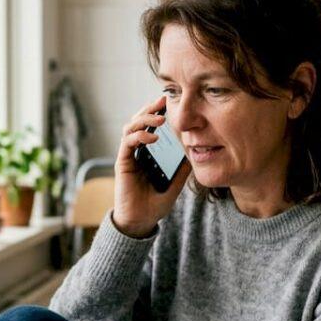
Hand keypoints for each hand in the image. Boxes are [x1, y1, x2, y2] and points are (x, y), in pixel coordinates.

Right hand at [113, 95, 190, 237]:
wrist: (141, 220)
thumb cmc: (155, 202)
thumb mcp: (176, 181)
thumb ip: (183, 166)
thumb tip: (198, 150)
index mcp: (147, 152)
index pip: (150, 125)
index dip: (158, 112)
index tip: (171, 102)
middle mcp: (136, 150)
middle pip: (138, 120)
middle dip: (150, 108)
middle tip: (164, 100)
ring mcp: (128, 155)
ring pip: (130, 127)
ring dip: (145, 119)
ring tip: (160, 118)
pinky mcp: (122, 162)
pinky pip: (128, 143)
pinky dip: (139, 136)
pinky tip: (152, 137)